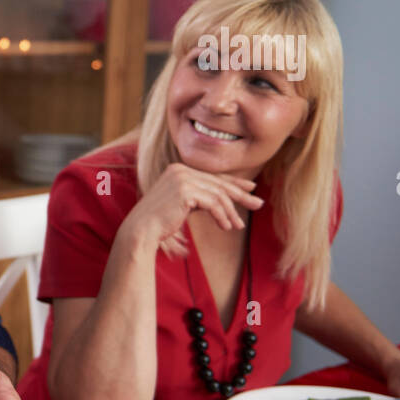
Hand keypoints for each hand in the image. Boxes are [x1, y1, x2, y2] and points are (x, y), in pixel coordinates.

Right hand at [122, 162, 264, 246]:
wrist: (142, 230)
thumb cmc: (160, 221)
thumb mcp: (183, 204)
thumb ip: (200, 197)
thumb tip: (224, 199)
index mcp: (178, 170)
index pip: (212, 176)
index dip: (234, 183)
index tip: (251, 189)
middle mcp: (180, 170)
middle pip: (218, 183)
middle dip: (240, 195)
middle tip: (258, 203)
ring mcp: (182, 178)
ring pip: (218, 194)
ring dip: (230, 212)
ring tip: (238, 225)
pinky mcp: (185, 190)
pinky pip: (213, 203)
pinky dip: (222, 216)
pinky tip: (225, 227)